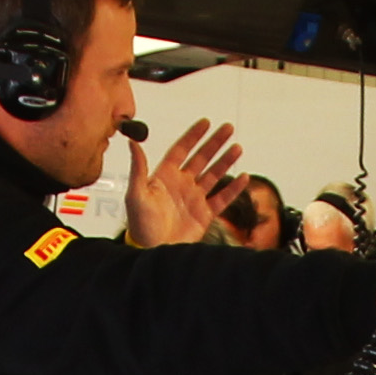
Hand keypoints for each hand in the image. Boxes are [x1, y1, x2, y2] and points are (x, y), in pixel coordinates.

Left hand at [125, 117, 242, 247]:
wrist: (153, 252)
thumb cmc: (140, 226)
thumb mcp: (135, 195)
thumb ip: (138, 168)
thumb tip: (132, 142)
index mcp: (165, 177)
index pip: (182, 150)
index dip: (193, 136)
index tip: (205, 123)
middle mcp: (181, 185)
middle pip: (202, 158)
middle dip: (215, 143)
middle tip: (227, 128)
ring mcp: (194, 199)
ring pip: (214, 174)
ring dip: (226, 161)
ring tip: (237, 148)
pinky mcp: (204, 215)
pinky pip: (222, 198)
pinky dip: (233, 189)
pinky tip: (243, 178)